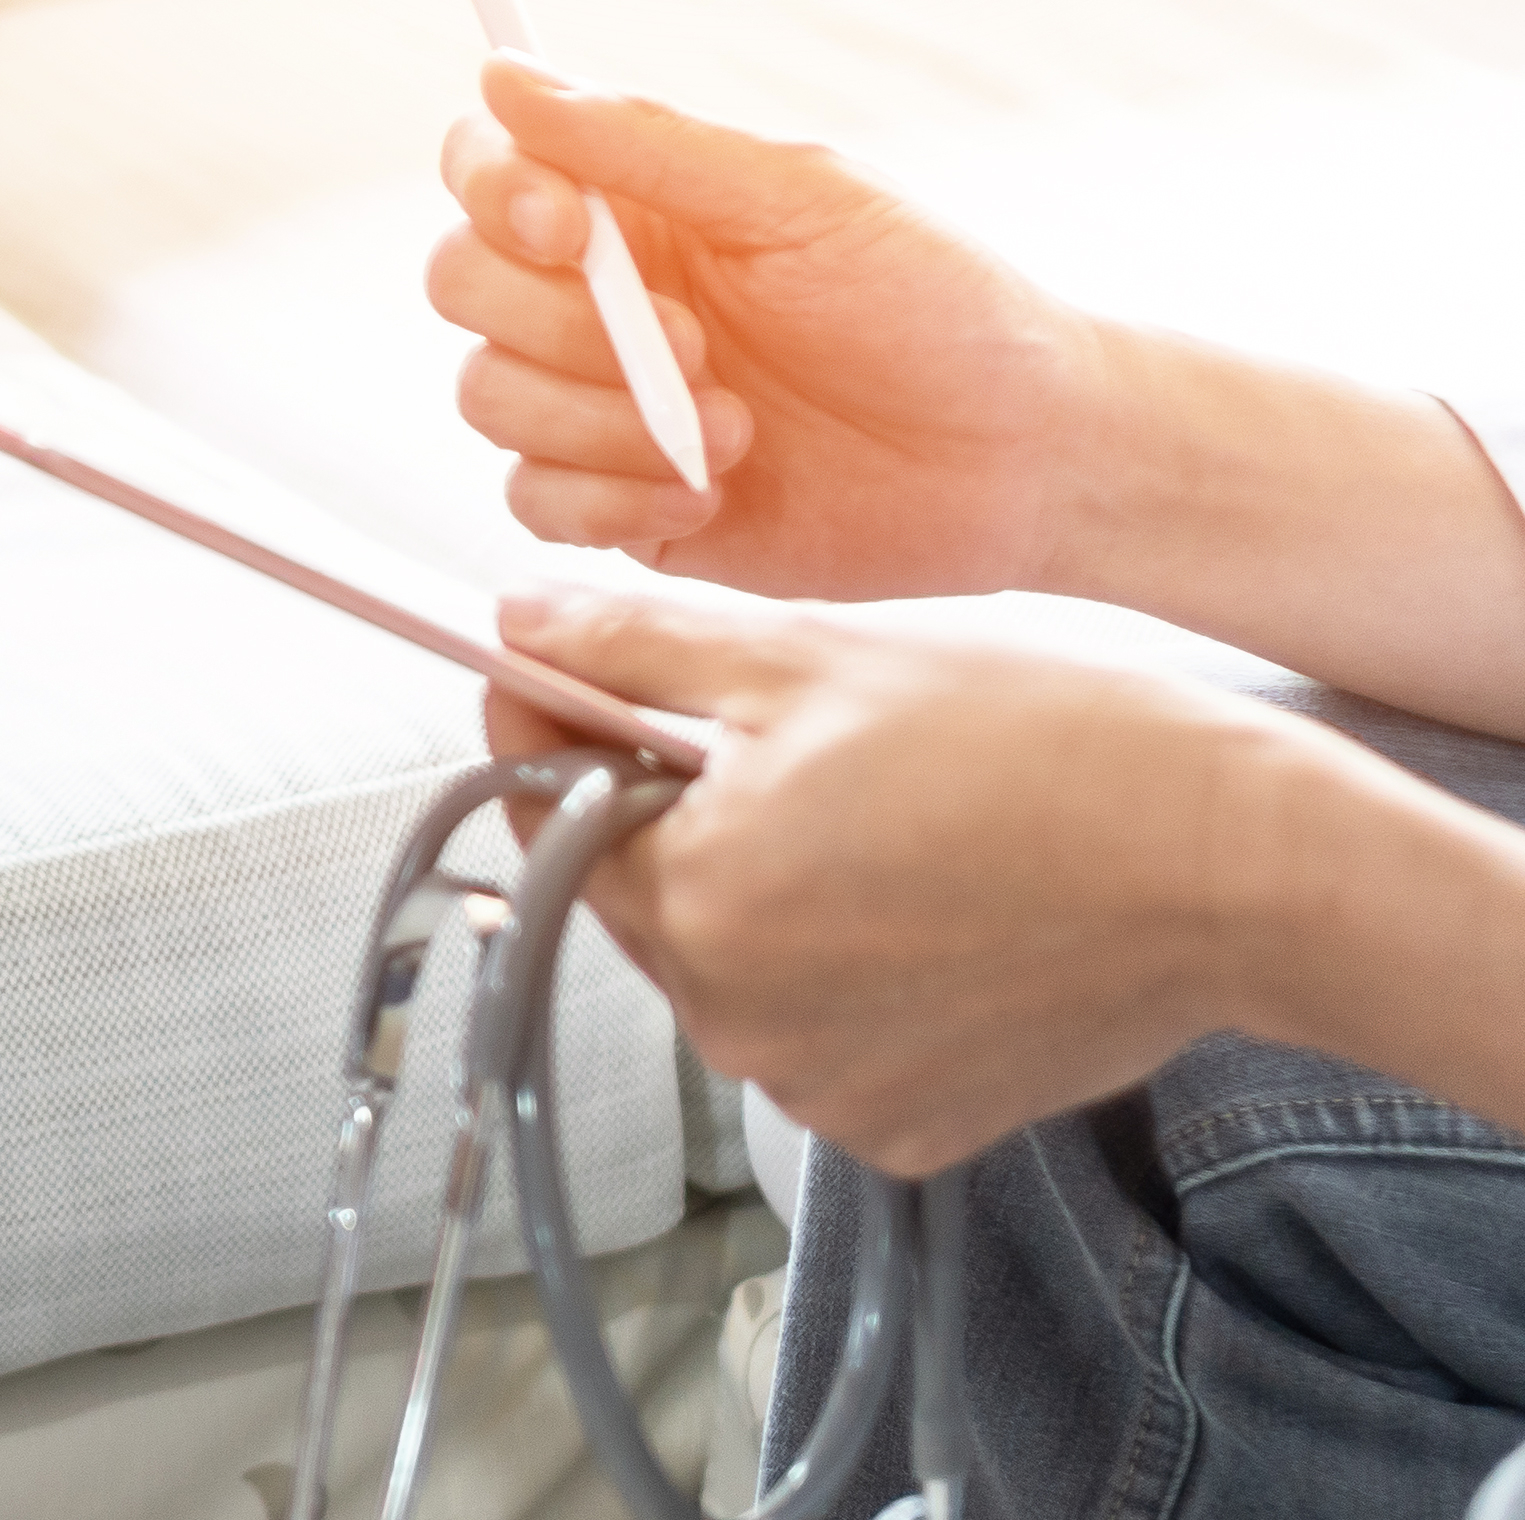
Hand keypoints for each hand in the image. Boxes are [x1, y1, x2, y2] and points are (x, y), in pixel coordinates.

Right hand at [426, 54, 1108, 597]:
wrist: (1021, 461)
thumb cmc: (939, 310)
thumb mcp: (803, 200)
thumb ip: (646, 141)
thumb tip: (508, 74)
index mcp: (638, 210)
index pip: (486, 169)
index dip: (493, 193)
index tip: (566, 227)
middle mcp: (600, 300)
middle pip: (460, 287)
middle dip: (554, 323)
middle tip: (685, 341)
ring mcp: (600, 406)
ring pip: (487, 399)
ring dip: (597, 419)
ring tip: (730, 426)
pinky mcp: (619, 506)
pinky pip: (533, 503)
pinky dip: (610, 500)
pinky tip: (708, 494)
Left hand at [485, 587, 1321, 1175]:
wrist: (1237, 868)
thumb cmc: (1037, 745)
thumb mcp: (814, 661)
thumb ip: (641, 649)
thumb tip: (515, 622)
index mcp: (694, 903)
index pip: (552, 816)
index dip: (553, 735)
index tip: (570, 675)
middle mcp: (735, 1022)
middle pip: (642, 898)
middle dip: (673, 815)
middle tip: (771, 733)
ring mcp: (820, 1089)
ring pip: (732, 968)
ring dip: (763, 892)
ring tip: (881, 819)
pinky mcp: (901, 1130)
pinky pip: (822, 1037)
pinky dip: (847, 974)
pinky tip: (932, 908)